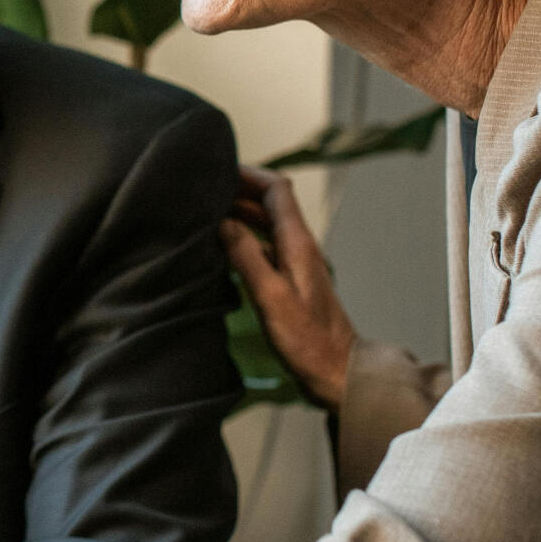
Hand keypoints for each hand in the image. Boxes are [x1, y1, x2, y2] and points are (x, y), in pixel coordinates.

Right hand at [221, 164, 354, 407]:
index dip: (249, 174)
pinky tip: (222, 249)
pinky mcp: (290, 282)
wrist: (337, 372)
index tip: (218, 169)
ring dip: (240, 214)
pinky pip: (264, 248)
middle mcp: (299, 247)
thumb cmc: (307, 340)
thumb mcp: (270, 297)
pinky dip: (243, 239)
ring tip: (206, 213)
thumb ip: (247, 256)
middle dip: (239, 190)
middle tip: (203, 190)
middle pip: (271, 203)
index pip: (277, 190)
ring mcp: (296, 264)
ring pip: (266, 225)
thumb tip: (223, 223)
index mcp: (298, 243)